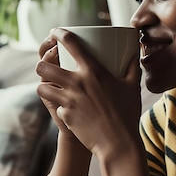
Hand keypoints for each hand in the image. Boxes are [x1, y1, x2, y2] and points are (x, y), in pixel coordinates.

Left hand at [36, 28, 142, 158]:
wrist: (119, 143)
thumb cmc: (128, 113)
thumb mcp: (132, 86)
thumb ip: (132, 68)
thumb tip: (134, 55)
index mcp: (93, 71)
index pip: (70, 43)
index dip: (59, 33)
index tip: (56, 32)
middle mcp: (77, 83)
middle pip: (44, 66)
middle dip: (42, 63)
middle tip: (47, 65)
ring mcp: (68, 100)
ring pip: (41, 86)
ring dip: (43, 85)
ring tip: (48, 85)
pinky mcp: (65, 115)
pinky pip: (55, 106)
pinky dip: (59, 106)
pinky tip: (65, 107)